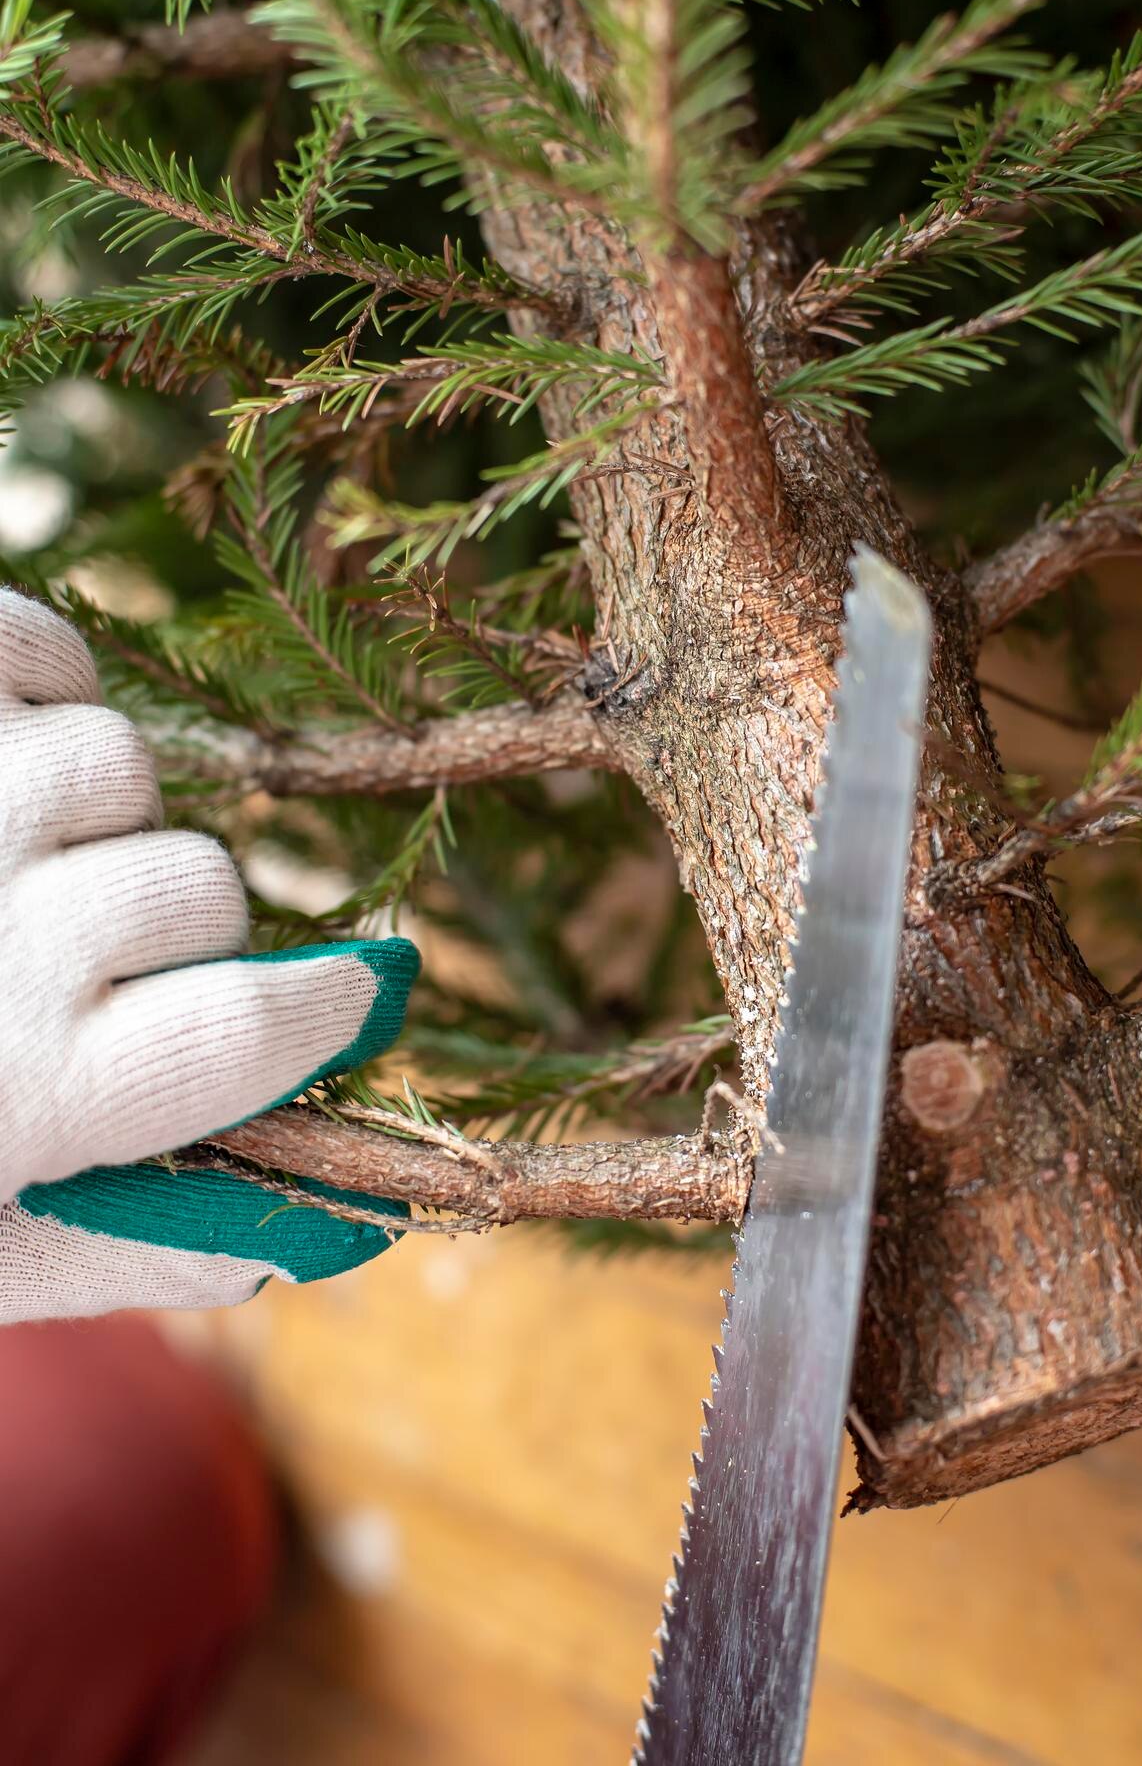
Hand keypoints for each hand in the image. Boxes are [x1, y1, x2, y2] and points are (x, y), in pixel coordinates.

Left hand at [0, 591, 418, 1321]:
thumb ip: (132, 1245)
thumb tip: (330, 1232)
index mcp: (13, 1099)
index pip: (247, 1030)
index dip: (324, 1007)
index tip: (354, 992)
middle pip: (197, 888)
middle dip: (169, 922)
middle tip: (80, 950)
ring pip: (120, 762)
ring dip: (87, 810)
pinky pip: (50, 647)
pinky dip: (43, 685)